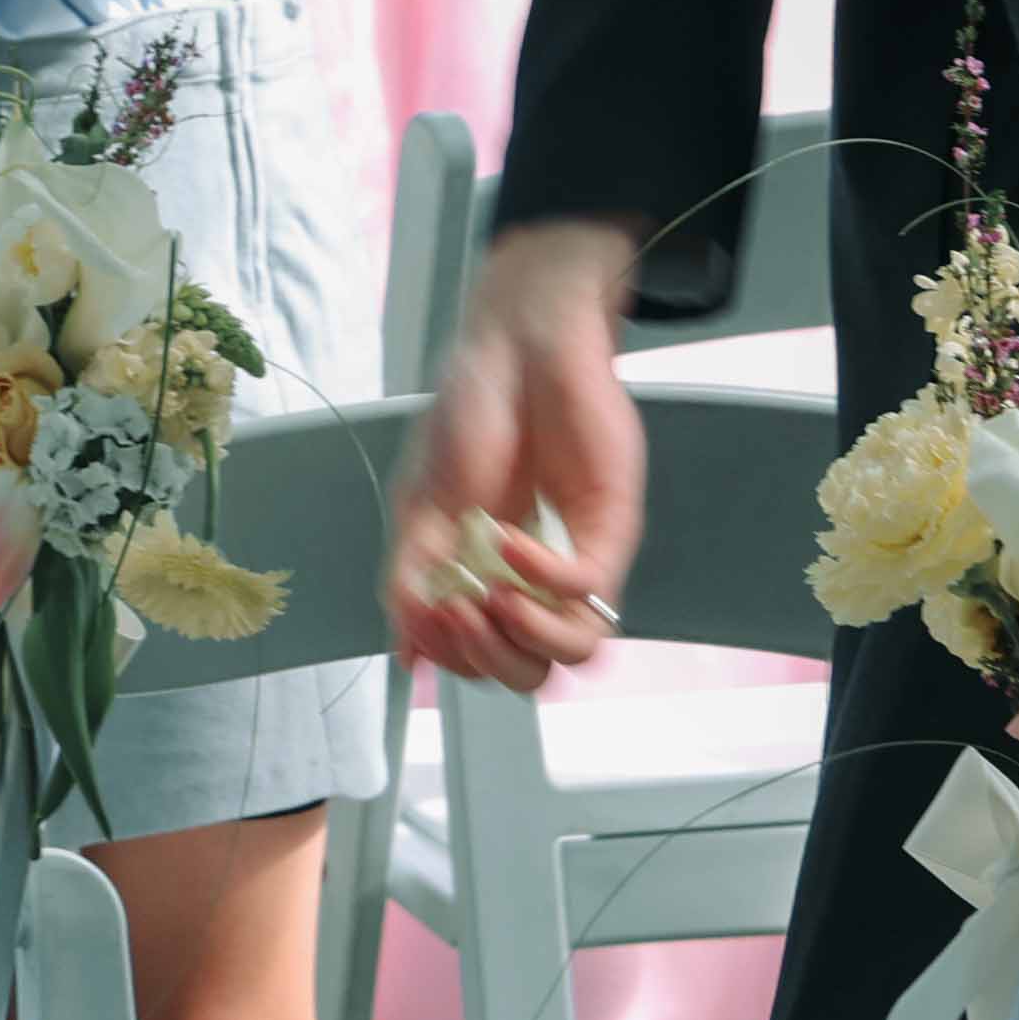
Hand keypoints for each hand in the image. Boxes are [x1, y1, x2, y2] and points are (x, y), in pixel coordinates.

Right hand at [387, 218, 642, 693]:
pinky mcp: (610, 534)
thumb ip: (411, 582)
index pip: (480, 656)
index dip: (452, 655)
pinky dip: (544, 578)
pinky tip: (509, 538)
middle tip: (457, 616)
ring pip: (572, 653)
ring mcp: (576, 559)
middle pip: (528, 671)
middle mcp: (535, 580)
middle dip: (486, 659)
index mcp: (486, 577)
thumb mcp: (419, 507)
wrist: (517, 348)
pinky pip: (590, 594)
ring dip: (521, 638)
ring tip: (489, 597)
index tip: (423, 618)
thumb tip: (408, 658)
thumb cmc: (469, 412)